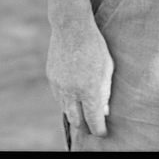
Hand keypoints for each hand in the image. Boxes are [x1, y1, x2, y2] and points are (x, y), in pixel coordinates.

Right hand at [46, 17, 114, 136]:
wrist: (71, 26)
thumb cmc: (94, 45)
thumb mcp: (107, 67)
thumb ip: (105, 91)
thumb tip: (103, 111)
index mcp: (89, 90)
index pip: (94, 121)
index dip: (99, 130)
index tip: (103, 132)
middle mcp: (71, 91)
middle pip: (77, 121)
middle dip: (86, 126)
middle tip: (93, 125)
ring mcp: (59, 85)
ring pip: (66, 110)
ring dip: (75, 113)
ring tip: (83, 111)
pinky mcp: (51, 78)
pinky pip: (59, 97)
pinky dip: (66, 100)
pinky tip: (73, 95)